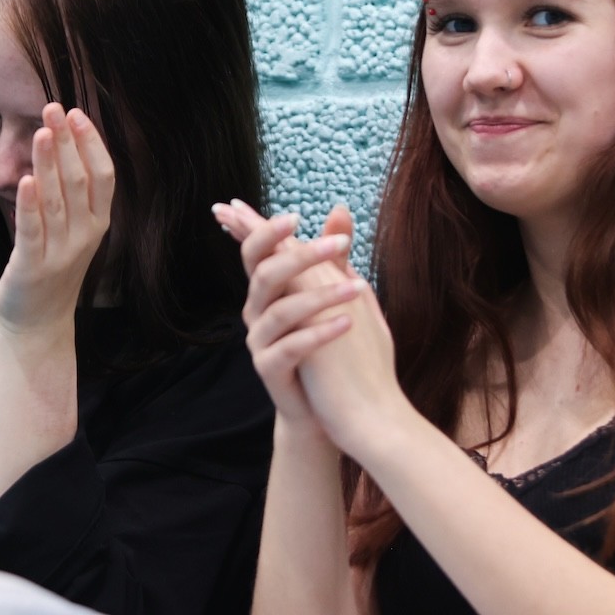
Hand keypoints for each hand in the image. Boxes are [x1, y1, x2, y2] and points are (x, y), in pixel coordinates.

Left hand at [0, 103, 114, 334]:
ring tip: (42, 130)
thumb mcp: (73, 230)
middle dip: (67, 141)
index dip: (91, 142)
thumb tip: (63, 145)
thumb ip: (72, 195)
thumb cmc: (52, 269)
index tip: (76, 113)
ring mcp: (61, 252)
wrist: (38, 322)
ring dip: (50, 162)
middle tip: (53, 107)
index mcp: (98, 223)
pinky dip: (30, 205)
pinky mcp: (33, 266)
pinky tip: (26, 179)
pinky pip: (33, 230)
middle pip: (79, 180)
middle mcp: (85, 235)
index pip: (103, 175)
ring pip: (57, 199)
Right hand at [218, 201, 359, 439]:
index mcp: (266, 290)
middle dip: (300, 256)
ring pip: (280, 312)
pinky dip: (320, 334)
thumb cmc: (327, 346)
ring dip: (321, 296)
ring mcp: (259, 342)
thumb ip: (331, 256)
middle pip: (265, 275)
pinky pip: (291, 348)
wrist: (322, 405)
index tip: (295, 215)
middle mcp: (256, 312)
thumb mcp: (331, 294)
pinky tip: (348, 324)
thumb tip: (340, 209)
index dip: (265, 230)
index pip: (256, 252)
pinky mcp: (269, 370)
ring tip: (358, 289)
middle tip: (338, 245)